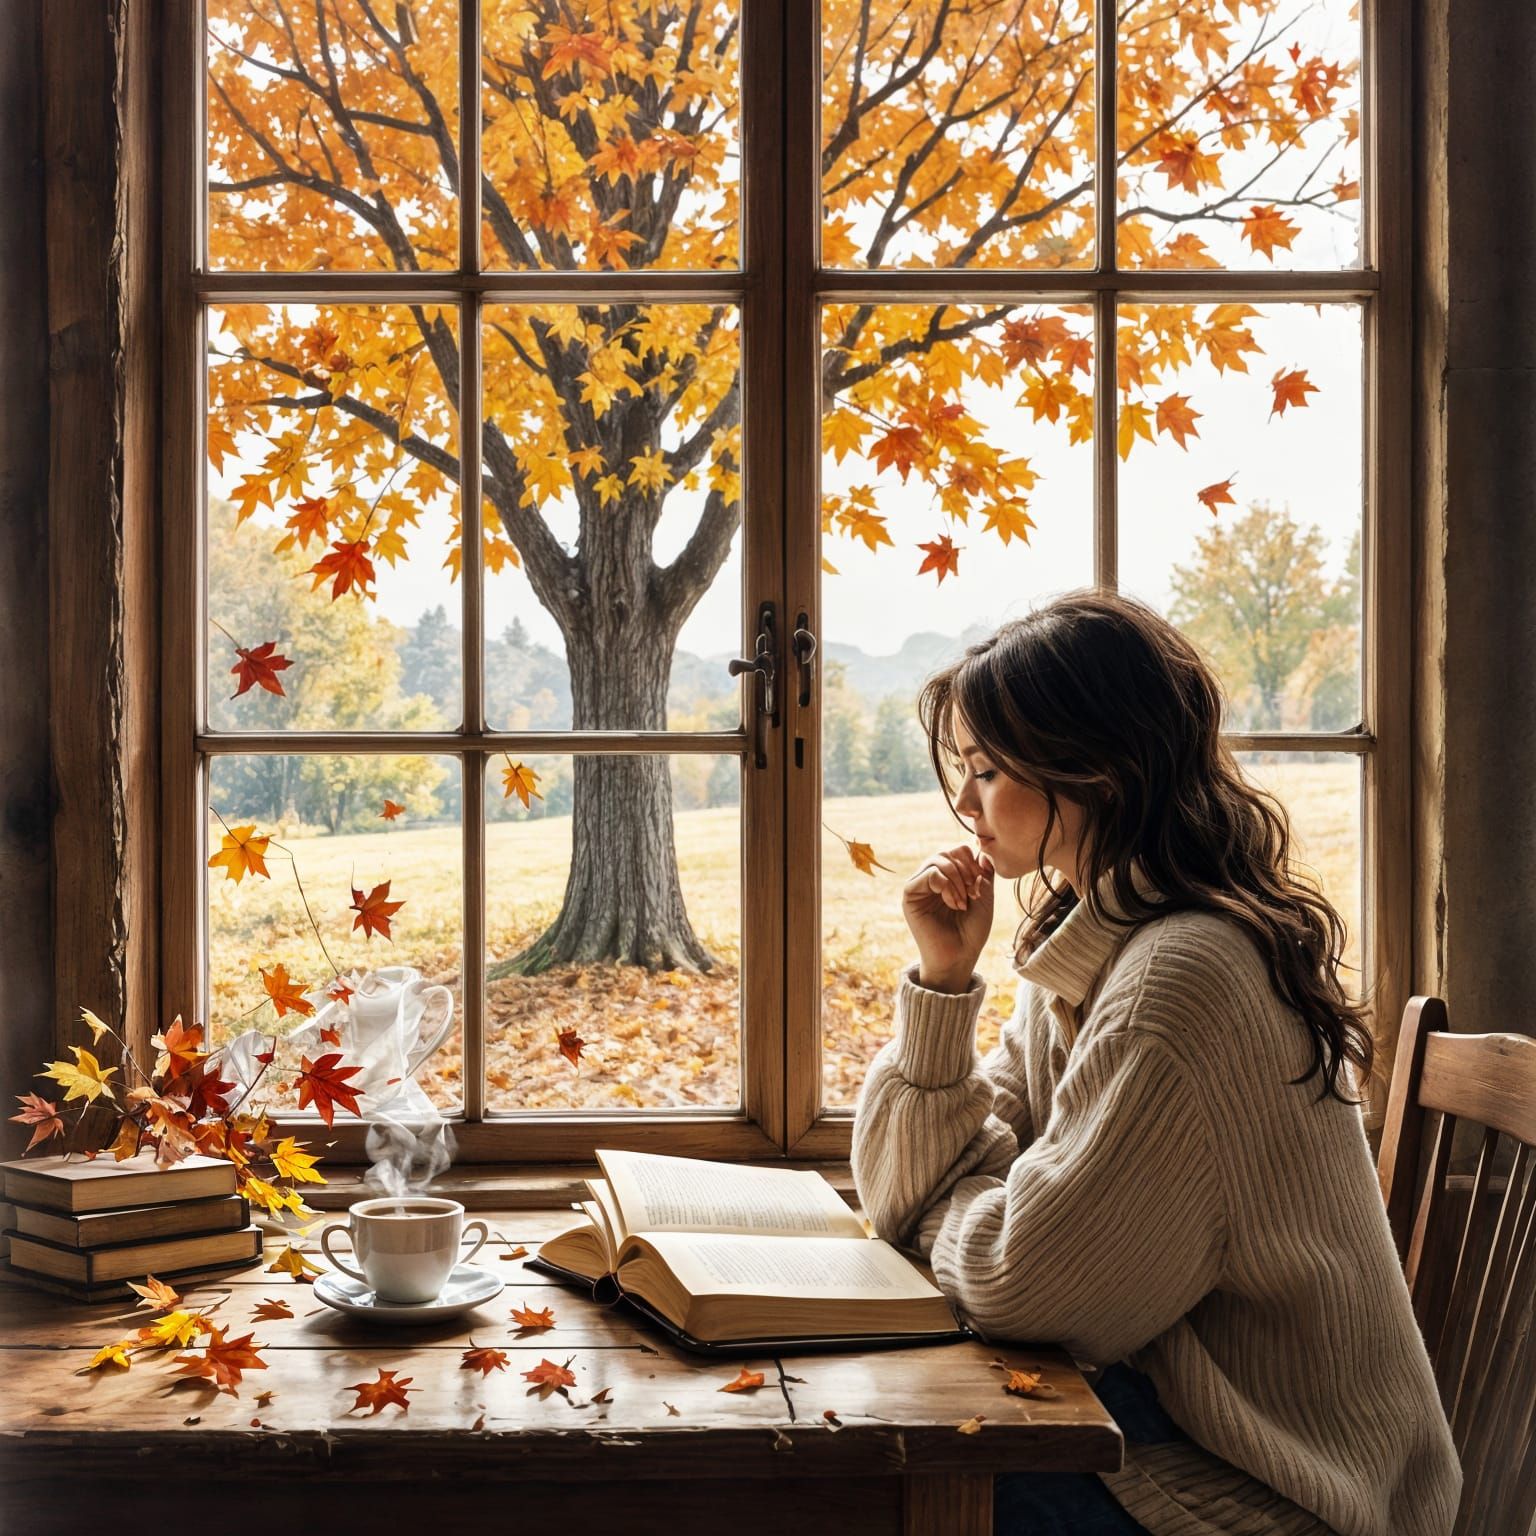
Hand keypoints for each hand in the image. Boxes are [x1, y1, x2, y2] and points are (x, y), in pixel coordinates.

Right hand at [902, 844, 994, 990]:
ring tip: (963, 901)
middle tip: (973, 892)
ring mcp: (919, 886)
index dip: (973, 861)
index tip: (981, 883)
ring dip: (957, 879)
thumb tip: (980, 850)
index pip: (958, 851)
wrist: (959, 957)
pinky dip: (946, 886)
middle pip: (948, 852)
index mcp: (949, 877)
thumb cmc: (971, 931)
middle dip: (966, 869)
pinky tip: (953, 904)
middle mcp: (931, 878)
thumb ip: (984, 873)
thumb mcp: (984, 897)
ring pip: (938, 860)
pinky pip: (929, 874)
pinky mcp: (910, 895)